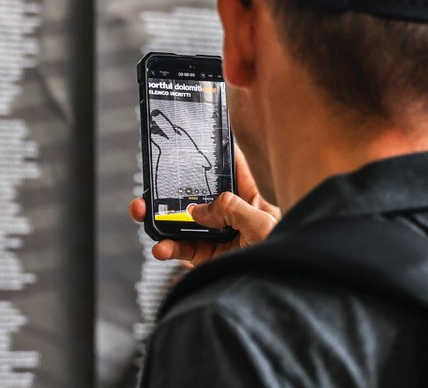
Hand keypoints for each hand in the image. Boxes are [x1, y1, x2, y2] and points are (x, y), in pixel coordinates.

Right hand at [129, 147, 279, 267]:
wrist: (282, 289)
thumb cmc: (284, 252)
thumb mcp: (262, 223)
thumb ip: (230, 209)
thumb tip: (198, 210)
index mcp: (251, 200)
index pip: (233, 171)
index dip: (218, 154)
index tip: (199, 138)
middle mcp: (231, 217)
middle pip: (197, 197)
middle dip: (171, 190)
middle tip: (151, 184)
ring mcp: (218, 239)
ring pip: (183, 224)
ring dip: (160, 219)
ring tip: (143, 214)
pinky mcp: (208, 260)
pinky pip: (182, 251)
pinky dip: (168, 248)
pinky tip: (160, 247)